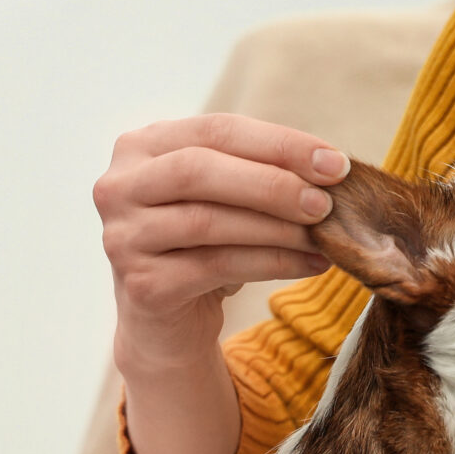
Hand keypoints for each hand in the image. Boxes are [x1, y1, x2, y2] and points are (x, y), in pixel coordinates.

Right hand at [95, 114, 349, 373]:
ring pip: (208, 221)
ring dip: (277, 228)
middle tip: (327, 203)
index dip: (279, 143)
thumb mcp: (226, 197)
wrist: (167, 324)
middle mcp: (118, 186)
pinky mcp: (141, 284)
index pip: (216, 129)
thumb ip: (261, 171)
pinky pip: (216, 266)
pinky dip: (272, 264)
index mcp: (140, 147)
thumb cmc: (203, 245)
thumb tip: (332, 167)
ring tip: (324, 238)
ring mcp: (122, 236)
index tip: (335, 163)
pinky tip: (309, 265)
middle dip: (273, 183)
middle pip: (200, 169)